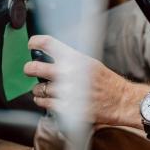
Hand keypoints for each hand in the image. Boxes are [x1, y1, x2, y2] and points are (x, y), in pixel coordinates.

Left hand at [24, 35, 149, 128]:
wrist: (121, 101)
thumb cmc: (107, 82)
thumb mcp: (90, 63)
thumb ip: (71, 60)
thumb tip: (51, 56)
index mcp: (76, 58)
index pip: (48, 43)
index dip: (35, 42)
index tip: (31, 45)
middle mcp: (70, 74)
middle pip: (36, 67)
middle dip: (29, 68)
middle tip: (28, 69)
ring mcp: (67, 92)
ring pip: (39, 88)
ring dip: (37, 88)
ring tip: (40, 88)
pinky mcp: (67, 107)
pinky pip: (45, 103)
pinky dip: (42, 100)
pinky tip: (43, 99)